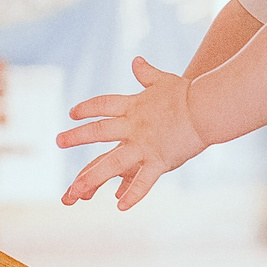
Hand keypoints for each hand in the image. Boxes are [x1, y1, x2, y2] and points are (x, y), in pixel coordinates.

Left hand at [57, 56, 206, 208]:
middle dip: (77, 137)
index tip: (73, 113)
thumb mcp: (163, 81)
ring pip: (112, 163)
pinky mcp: (159, 161)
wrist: (207, 107)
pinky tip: (119, 206)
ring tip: (74, 191)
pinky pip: (143, 181)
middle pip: (98, 131)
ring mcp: (144, 145)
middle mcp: (133, 127)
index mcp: (133, 107)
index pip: (103, 105)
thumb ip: (147, 74)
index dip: (87, 108)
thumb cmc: (188, 93)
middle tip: (59, 141)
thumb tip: (136, 60)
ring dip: (91, 177)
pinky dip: (132, 194)